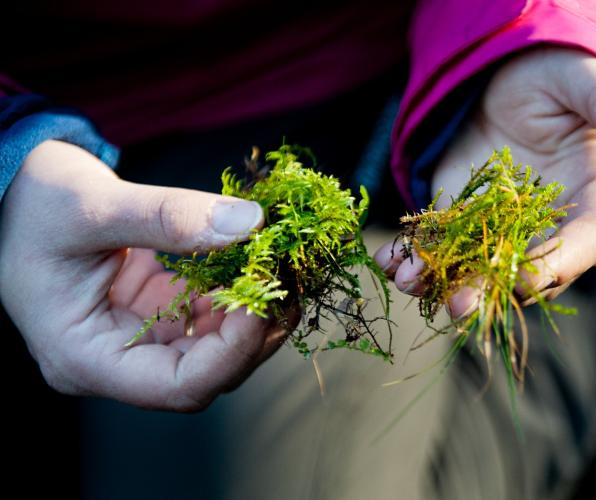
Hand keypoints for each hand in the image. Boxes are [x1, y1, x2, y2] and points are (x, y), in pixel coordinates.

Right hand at [0, 140, 287, 410]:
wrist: (13, 188)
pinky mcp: (155, 312)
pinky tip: (258, 262)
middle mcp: (113, 360)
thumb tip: (250, 224)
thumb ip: (169, 218)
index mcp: (82, 357)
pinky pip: (209, 317)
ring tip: (279, 266)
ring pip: (215, 349)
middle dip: (253, 332)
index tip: (261, 301)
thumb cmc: (33, 202)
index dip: (232, 353)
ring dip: (254, 312)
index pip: (177, 387)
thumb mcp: (93, 205)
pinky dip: (239, 292)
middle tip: (286, 280)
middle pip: (205, 375)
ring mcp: (137, 338)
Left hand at [375, 47, 595, 316]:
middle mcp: (556, 226)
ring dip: (445, 281)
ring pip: (480, 267)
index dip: (561, 262)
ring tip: (410, 282)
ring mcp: (507, 228)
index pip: (589, 239)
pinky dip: (416, 257)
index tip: (528, 279)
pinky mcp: (466, 217)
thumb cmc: (567, 76)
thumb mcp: (589, 82)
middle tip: (461, 305)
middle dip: (492, 290)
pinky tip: (391, 262)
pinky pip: (443, 244)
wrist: (517, 74)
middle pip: (530, 270)